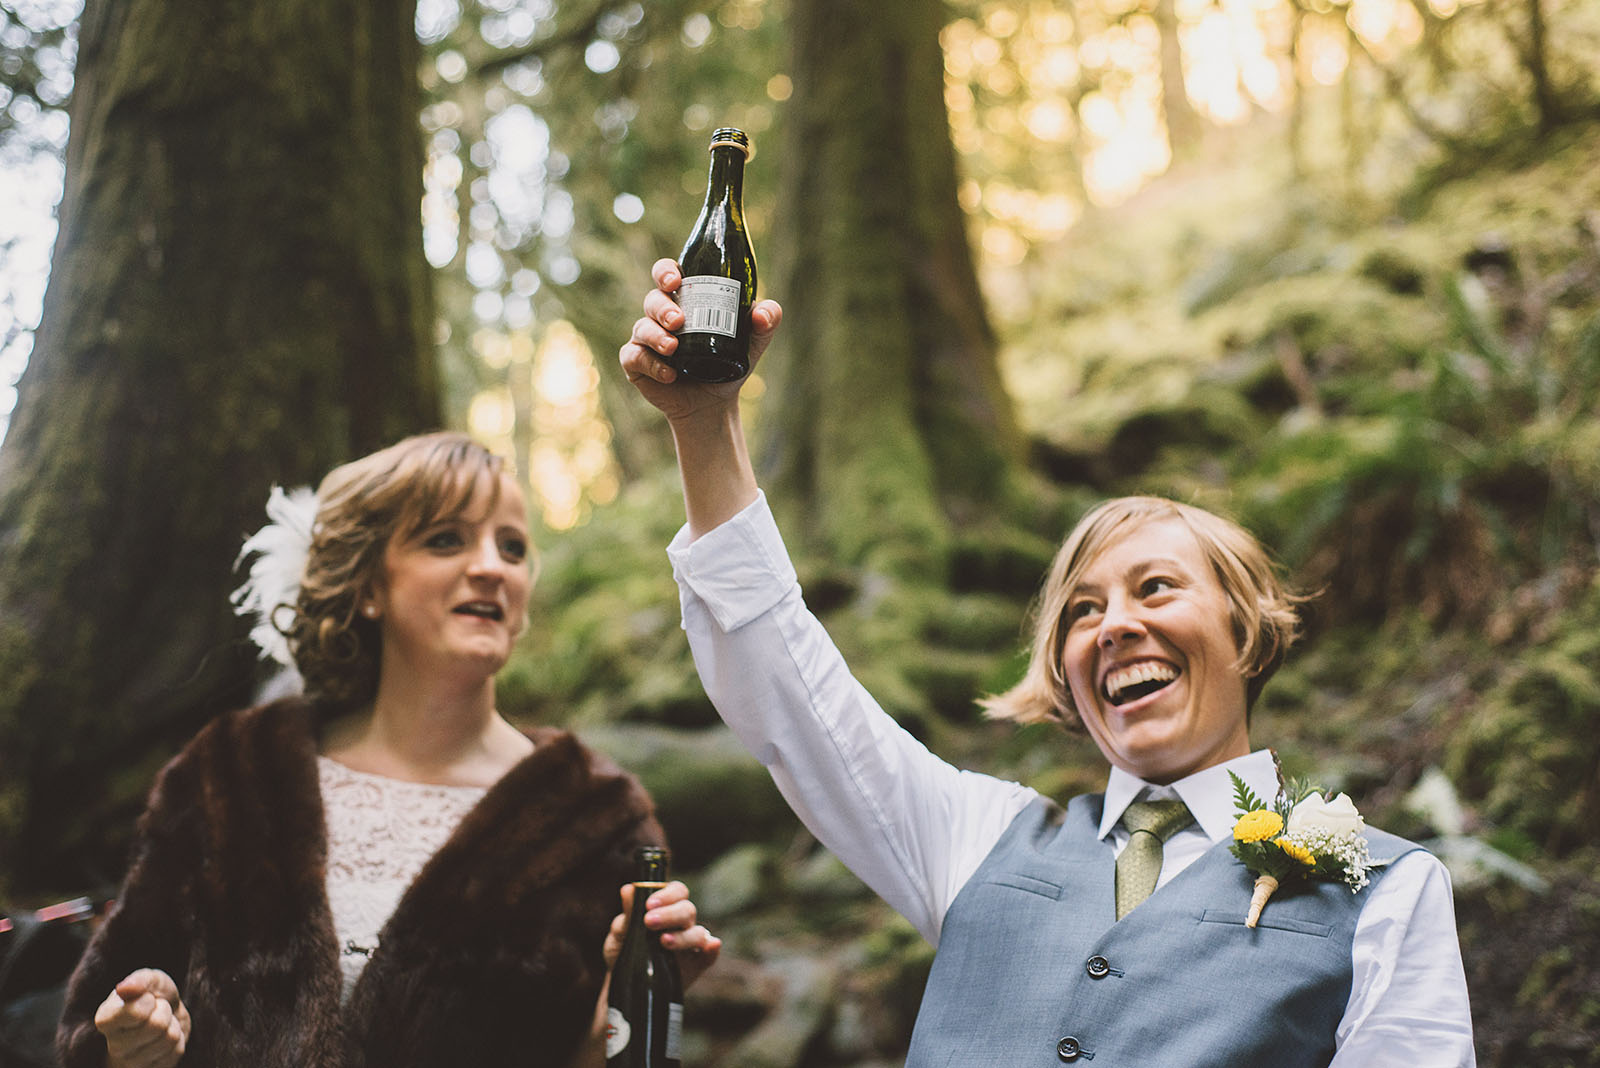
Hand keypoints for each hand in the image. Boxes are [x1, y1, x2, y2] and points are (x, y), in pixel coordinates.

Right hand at [93, 969, 190, 1067]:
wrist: (167, 1017)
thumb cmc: (154, 997)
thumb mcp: (150, 981)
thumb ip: (139, 980)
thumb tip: (124, 988)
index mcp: (105, 1020)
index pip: (135, 1012)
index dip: (149, 1000)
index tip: (146, 999)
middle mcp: (113, 1046)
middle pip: (157, 1025)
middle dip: (164, 1010)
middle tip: (156, 1010)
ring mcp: (132, 1063)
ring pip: (169, 1038)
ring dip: (172, 1024)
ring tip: (161, 1023)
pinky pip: (176, 1050)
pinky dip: (178, 1038)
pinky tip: (164, 1037)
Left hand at [604, 879, 722, 988]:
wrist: (626, 983)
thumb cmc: (624, 951)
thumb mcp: (620, 933)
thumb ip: (627, 913)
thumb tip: (628, 890)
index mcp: (666, 908)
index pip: (676, 892)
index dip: (667, 895)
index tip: (649, 904)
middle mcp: (681, 923)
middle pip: (687, 910)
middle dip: (670, 914)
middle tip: (649, 922)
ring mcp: (690, 945)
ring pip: (698, 933)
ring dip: (684, 936)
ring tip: (663, 942)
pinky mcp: (695, 965)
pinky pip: (709, 956)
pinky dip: (711, 950)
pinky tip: (711, 947)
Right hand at [620, 258, 782, 423]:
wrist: (715, 403)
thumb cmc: (729, 363)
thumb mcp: (754, 342)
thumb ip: (767, 322)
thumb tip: (760, 314)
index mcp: (684, 300)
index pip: (667, 275)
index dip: (666, 272)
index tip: (676, 281)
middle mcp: (660, 316)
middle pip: (652, 299)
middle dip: (662, 308)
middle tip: (678, 320)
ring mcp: (646, 340)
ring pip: (641, 327)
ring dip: (655, 335)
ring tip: (672, 347)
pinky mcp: (637, 364)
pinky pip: (634, 358)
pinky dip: (651, 364)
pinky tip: (669, 373)